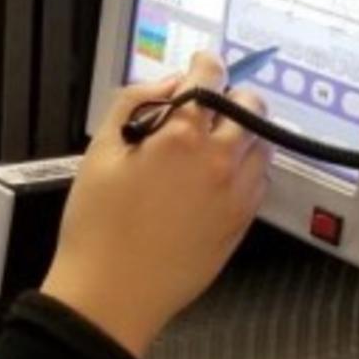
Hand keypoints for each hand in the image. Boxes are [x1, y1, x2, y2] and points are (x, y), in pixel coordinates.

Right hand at [40, 51, 270, 358]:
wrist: (111, 295)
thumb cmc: (97, 227)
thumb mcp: (101, 151)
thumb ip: (135, 103)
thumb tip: (168, 85)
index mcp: (183, 138)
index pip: (211, 77)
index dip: (204, 62)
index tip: (200, 62)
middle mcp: (220, 162)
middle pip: (250, 106)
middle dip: (231, 96)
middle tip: (206, 105)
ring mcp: (237, 195)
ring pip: (262, 143)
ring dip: (243, 131)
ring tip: (212, 142)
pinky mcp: (241, 225)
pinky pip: (260, 181)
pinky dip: (246, 167)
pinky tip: (217, 177)